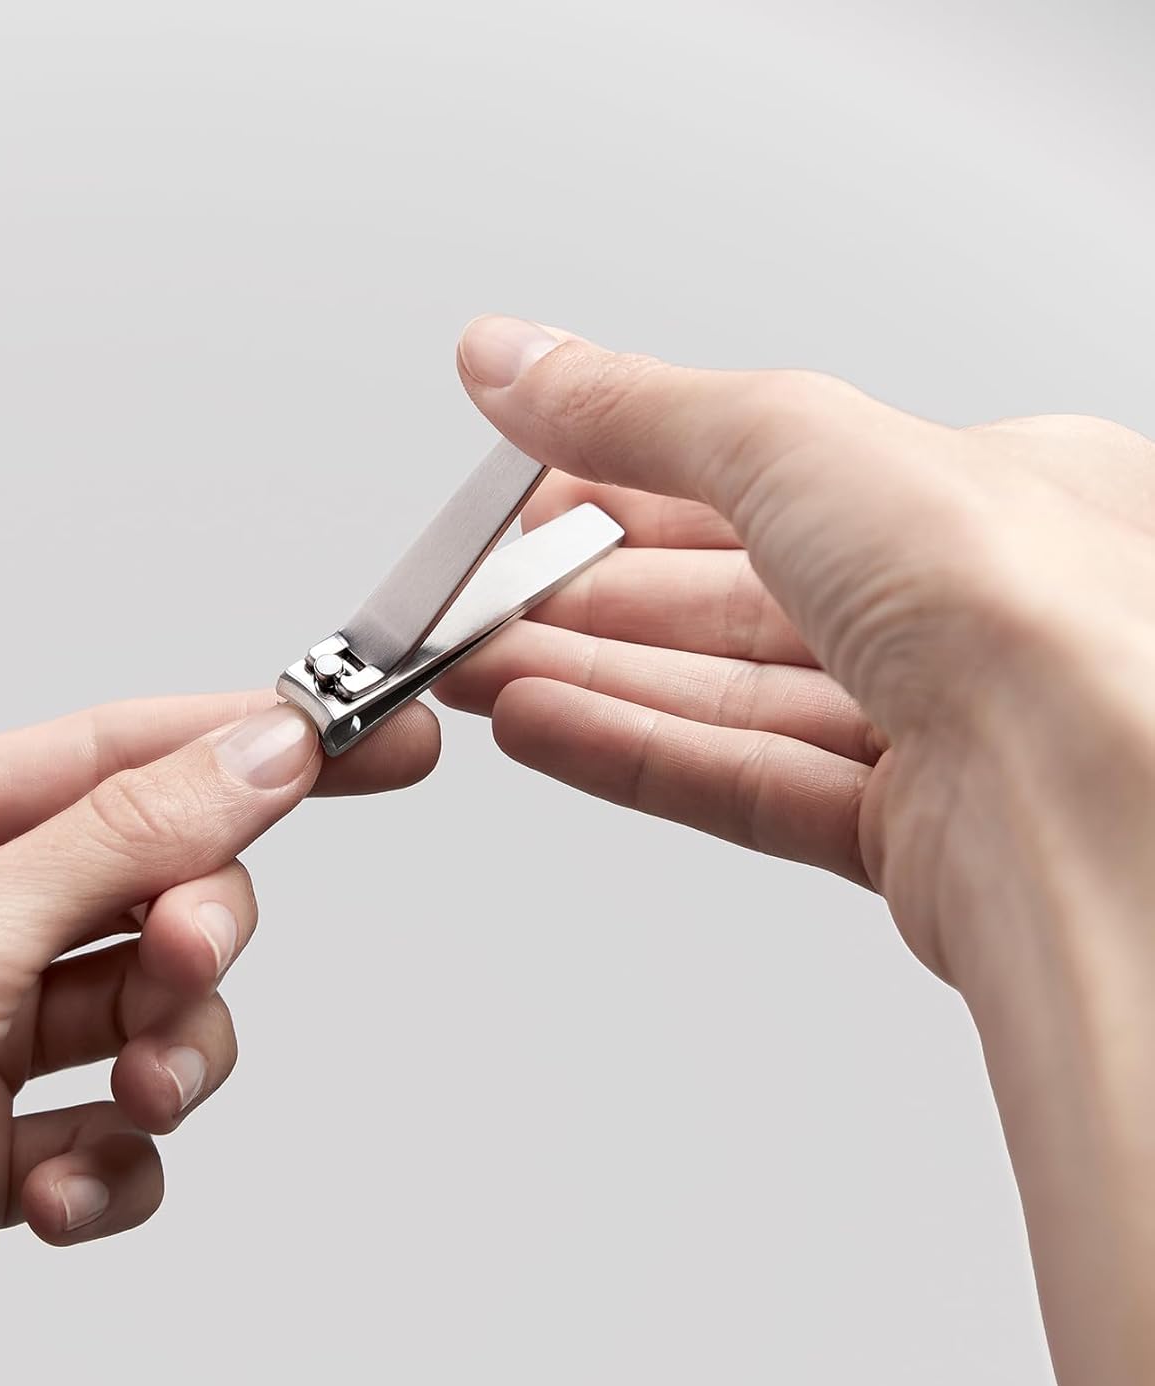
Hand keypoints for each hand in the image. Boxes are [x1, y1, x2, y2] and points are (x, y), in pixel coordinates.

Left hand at [0, 693, 437, 1385]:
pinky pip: (117, 1132)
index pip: (131, 753)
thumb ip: (128, 839)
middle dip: (194, 935)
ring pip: (156, 1015)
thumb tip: (259, 752)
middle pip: (161, 888)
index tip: (376, 742)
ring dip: (167, 1062)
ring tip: (128, 1104)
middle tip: (185, 963)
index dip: (260, 744)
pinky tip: (57, 1188)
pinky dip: (111, 1164)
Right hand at [442, 315, 1154, 1385]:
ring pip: (728, 696)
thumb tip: (515, 360)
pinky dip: (633, 750)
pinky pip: (742, 780)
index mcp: (975, 489)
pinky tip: (542, 726)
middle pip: (733, 597)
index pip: (764, 476)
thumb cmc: (1021, 603)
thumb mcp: (788, 440)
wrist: (1092, 801)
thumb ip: (637, 409)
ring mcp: (938, 730)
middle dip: (589, 597)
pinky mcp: (907, 837)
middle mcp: (963, 611)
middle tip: (480, 599)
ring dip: (591, 679)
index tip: (529, 497)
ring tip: (479, 669)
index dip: (628, 482)